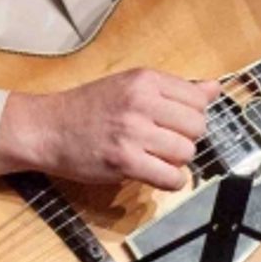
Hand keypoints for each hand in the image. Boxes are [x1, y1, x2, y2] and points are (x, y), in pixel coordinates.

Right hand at [0, 69, 220, 189]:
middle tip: (167, 142)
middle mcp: (141, 102)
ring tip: (158, 158)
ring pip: (186, 152)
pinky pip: (170, 177)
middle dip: (188, 138)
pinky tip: (158, 175)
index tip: (177, 123)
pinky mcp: (124, 161)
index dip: (193, 115)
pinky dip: (171, 181)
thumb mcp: (130, 85)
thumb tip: (214, 88)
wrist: (46, 128)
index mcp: (145, 79)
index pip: (198, 98)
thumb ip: (173, 89)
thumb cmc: (88, 107)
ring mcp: (132, 132)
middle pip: (197, 126)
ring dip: (177, 161)